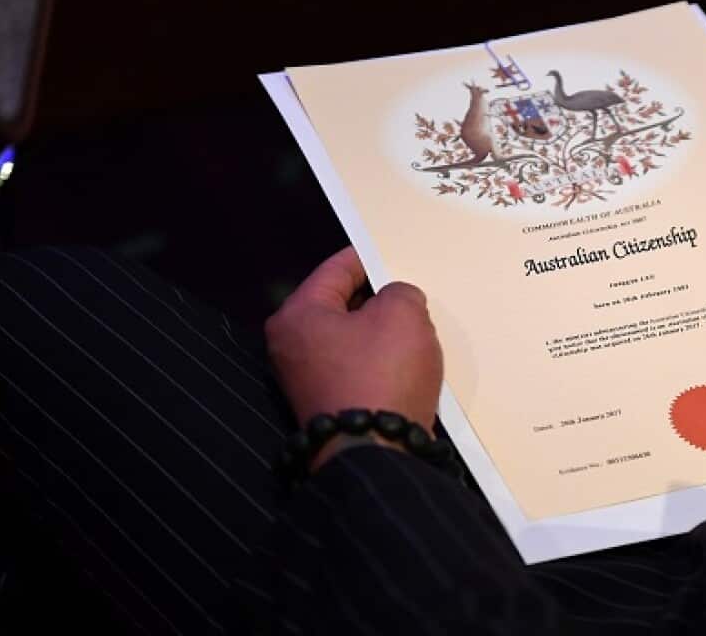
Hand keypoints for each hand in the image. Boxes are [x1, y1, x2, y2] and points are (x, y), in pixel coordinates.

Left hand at [265, 247, 443, 441]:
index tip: (390, 252)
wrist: (376, 452)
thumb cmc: (382, 373)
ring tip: (415, 326)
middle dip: (375, 298)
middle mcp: (291, 346)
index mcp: (298, 316)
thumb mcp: (403, 314)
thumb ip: (400, 293)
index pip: (335, 270)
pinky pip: (355, 368)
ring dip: (381, 332)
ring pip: (350, 339)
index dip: (367, 257)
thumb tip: (395, 301)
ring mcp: (306, 380)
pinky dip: (379, 360)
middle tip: (408, 291)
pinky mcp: (327, 405)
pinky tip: (406, 360)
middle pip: (340, 306)